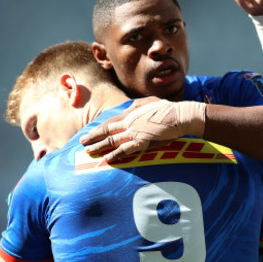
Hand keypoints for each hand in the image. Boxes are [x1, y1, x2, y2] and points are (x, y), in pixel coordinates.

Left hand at [79, 97, 204, 162]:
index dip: (99, 128)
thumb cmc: (168, 109)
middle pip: (107, 130)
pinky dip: (115, 155)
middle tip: (82, 143)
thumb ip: (138, 105)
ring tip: (89, 152)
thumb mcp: (151, 102)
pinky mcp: (142, 141)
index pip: (110, 121)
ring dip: (99, 147)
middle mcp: (130, 122)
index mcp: (131, 113)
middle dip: (93, 137)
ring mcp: (135, 132)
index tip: (90, 133)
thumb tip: (131, 106)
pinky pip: (125, 150)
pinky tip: (107, 159)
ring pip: (112, 140)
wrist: (180, 115)